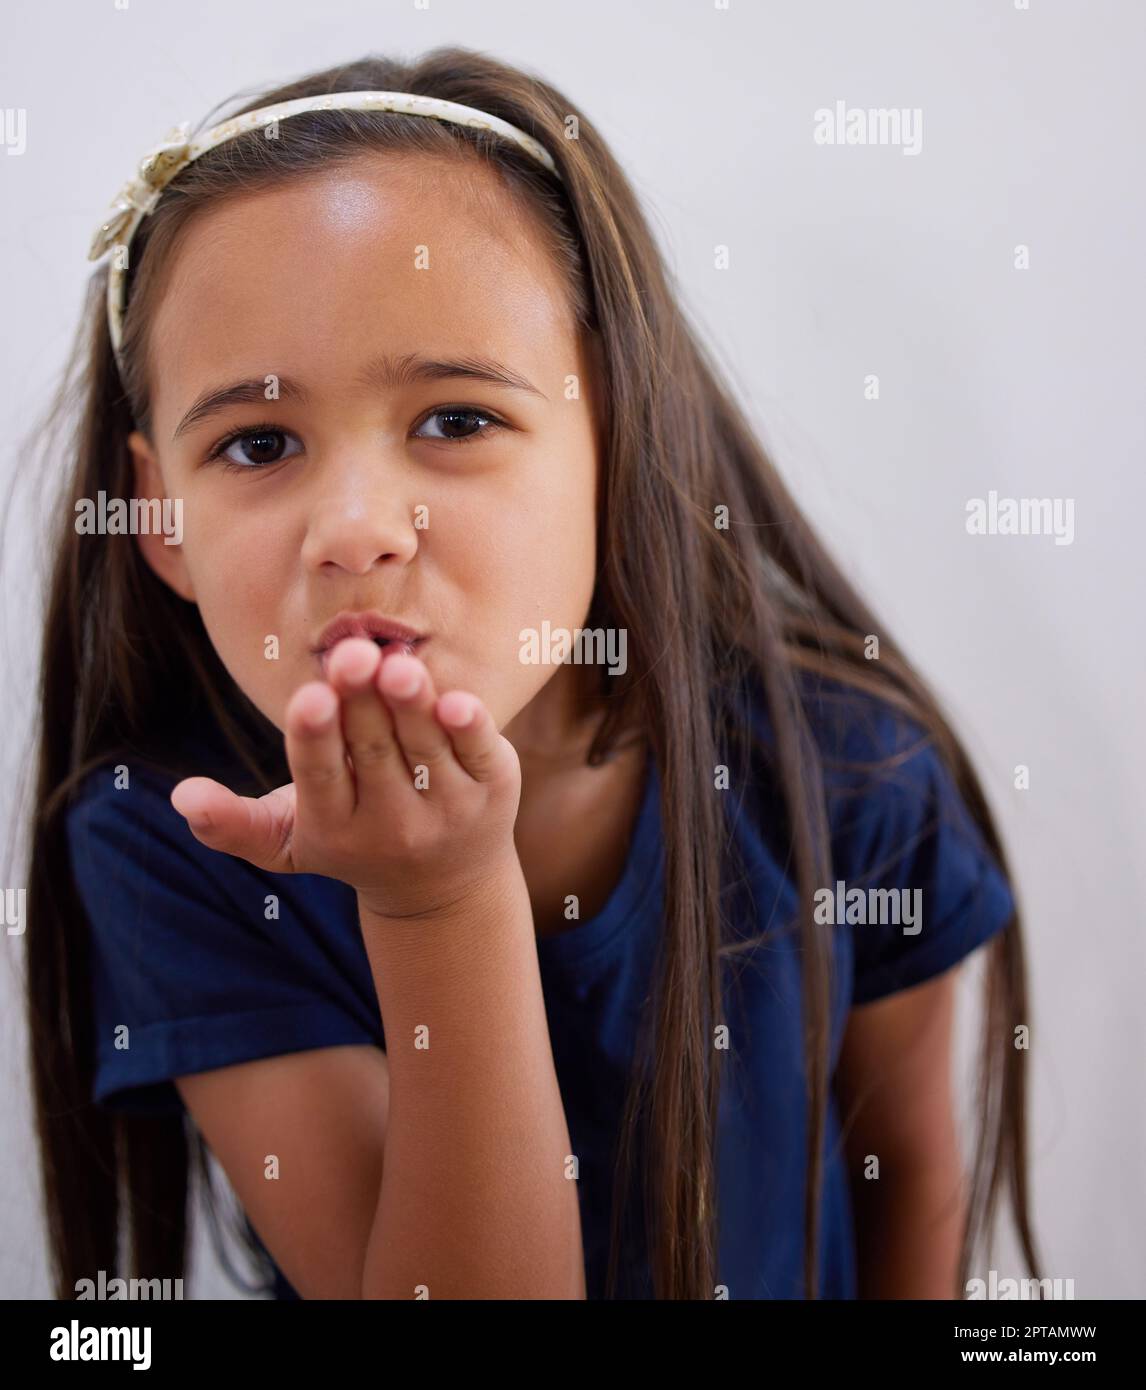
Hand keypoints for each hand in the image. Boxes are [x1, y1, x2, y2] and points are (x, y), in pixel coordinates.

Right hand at [169, 637, 521, 920]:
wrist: (442, 889)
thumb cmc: (351, 839)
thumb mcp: (288, 840)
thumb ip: (233, 824)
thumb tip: (180, 796)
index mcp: (334, 826)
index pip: (320, 777)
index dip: (315, 737)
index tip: (309, 697)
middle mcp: (392, 824)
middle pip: (373, 753)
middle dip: (361, 703)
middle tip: (352, 653)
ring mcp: (447, 809)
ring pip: (425, 748)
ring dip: (411, 706)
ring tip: (396, 663)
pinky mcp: (492, 792)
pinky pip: (480, 755)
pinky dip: (470, 730)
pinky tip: (457, 701)